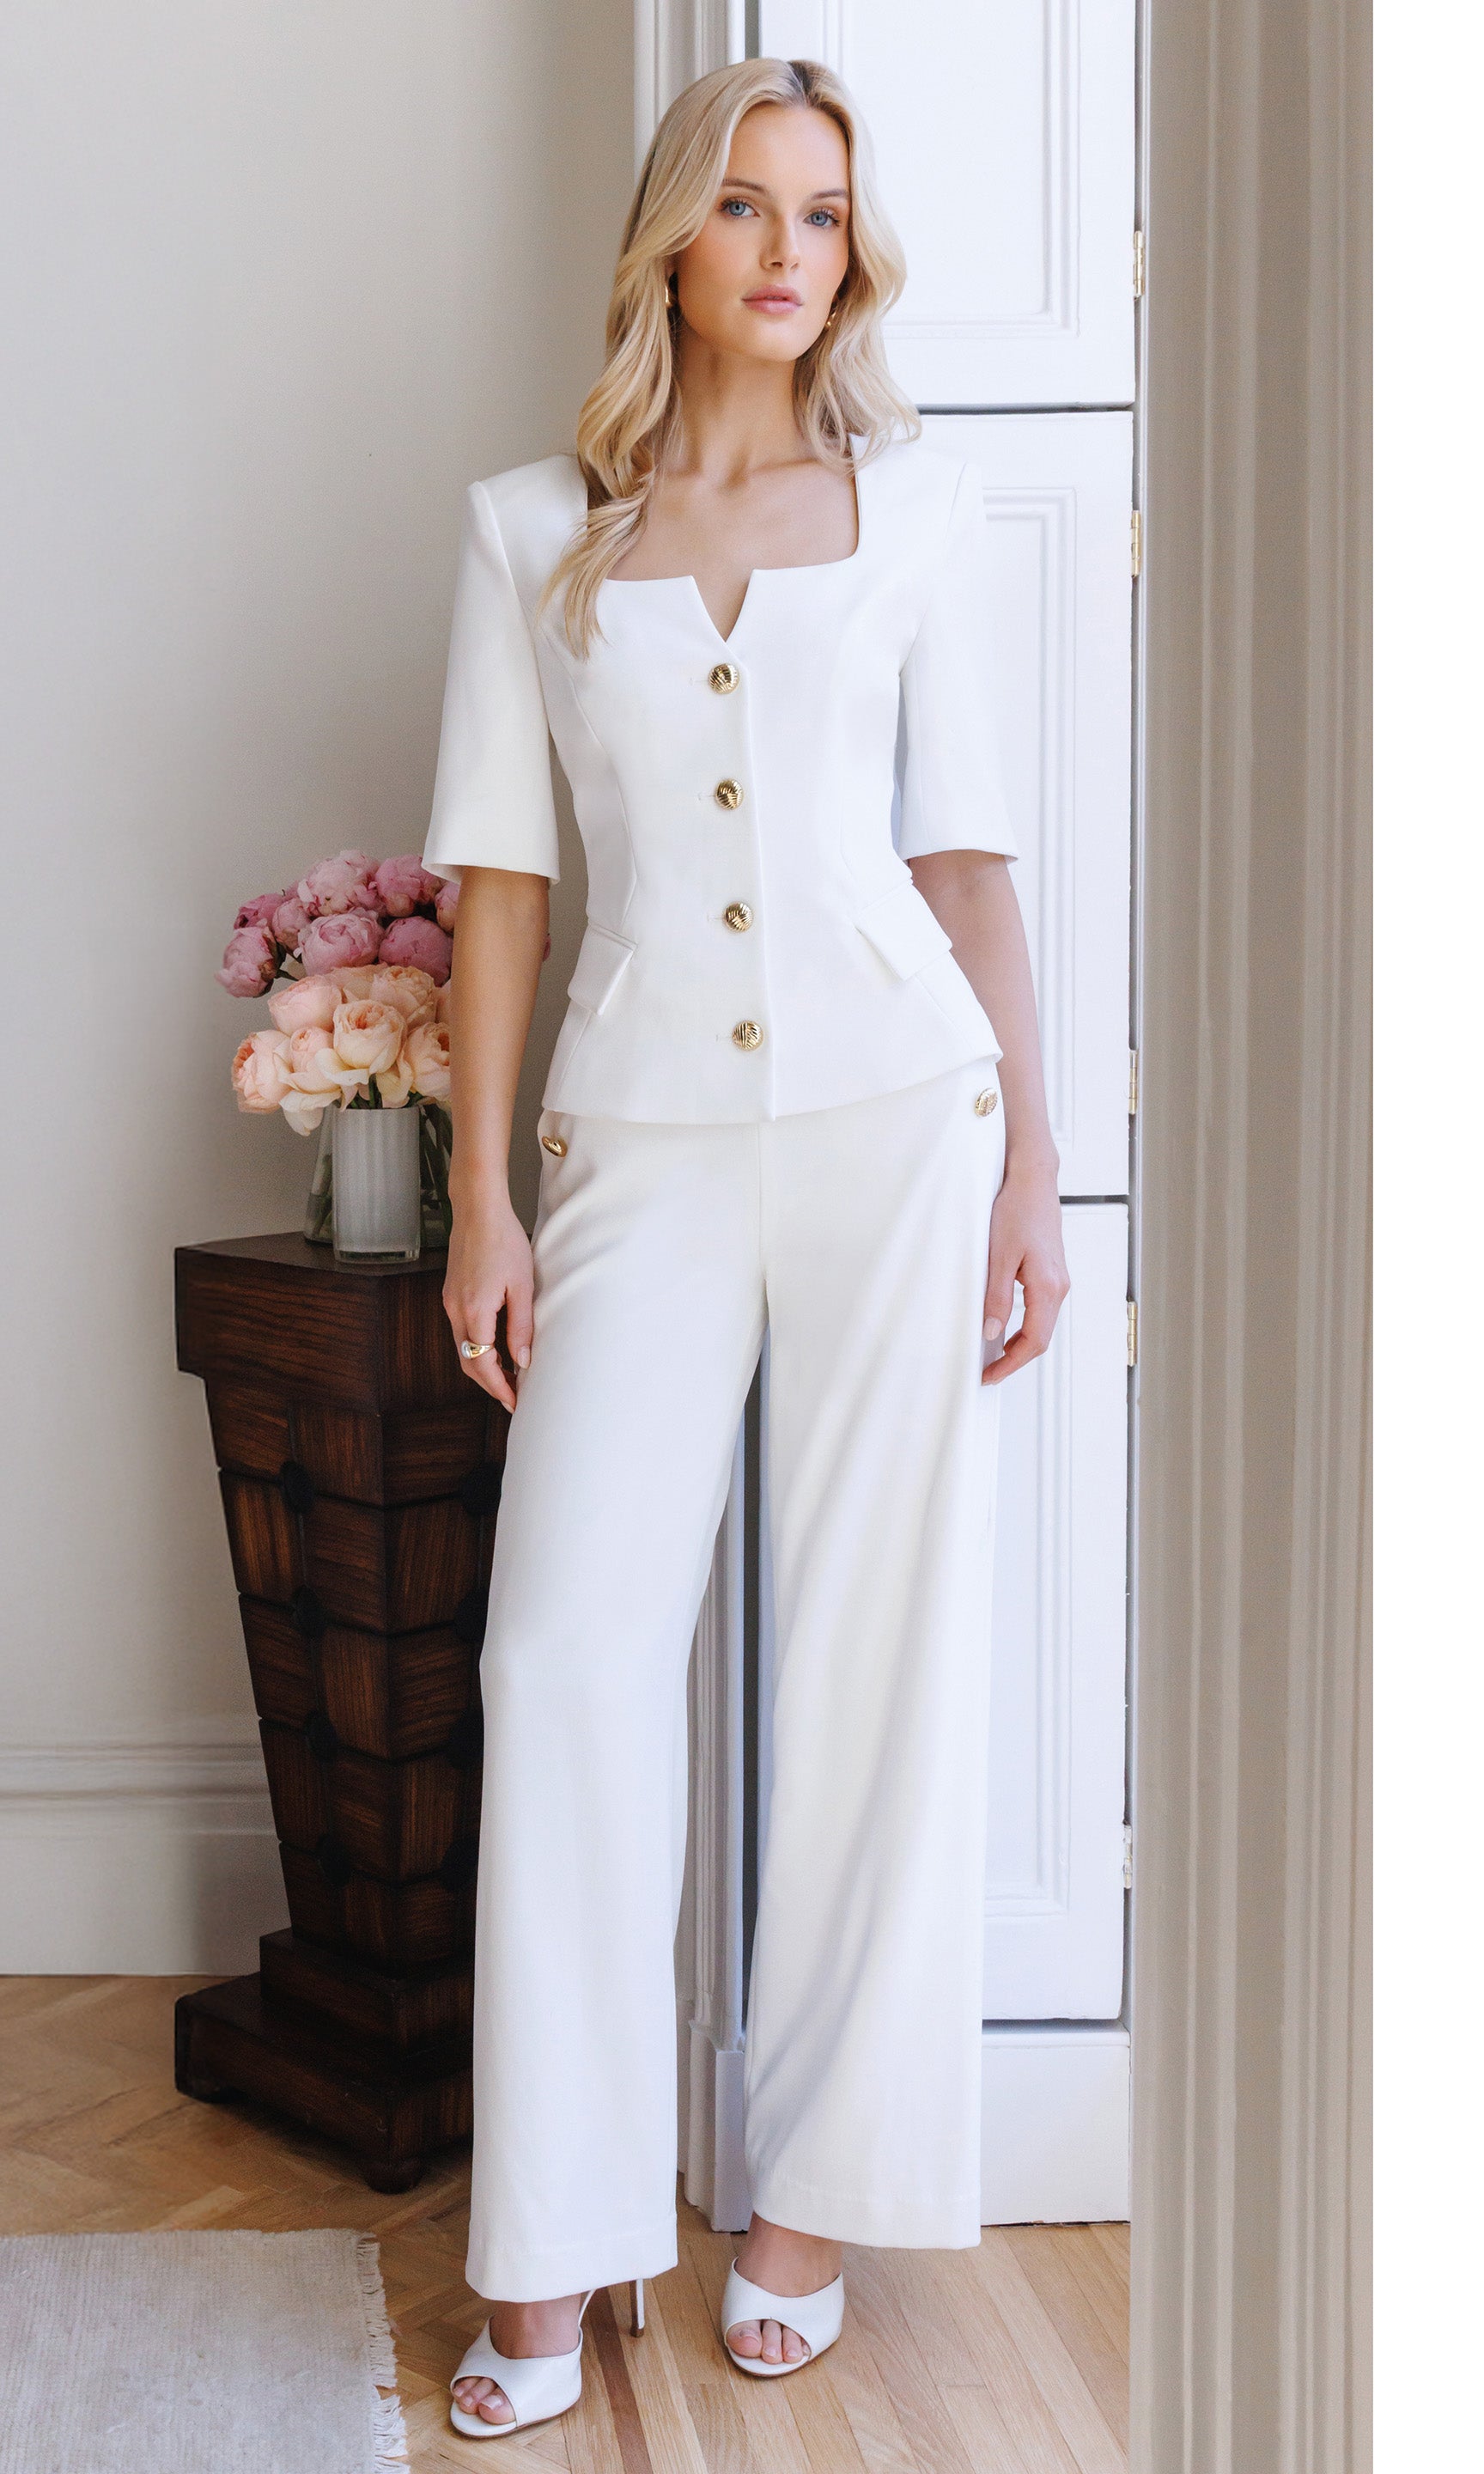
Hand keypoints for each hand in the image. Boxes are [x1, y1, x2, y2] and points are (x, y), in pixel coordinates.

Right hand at [443, 1193, 533, 1412]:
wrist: (478, 1210)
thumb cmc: (504, 1241)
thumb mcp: (522, 1287)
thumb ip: (521, 1327)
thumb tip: (522, 1362)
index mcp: (474, 1311)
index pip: (483, 1364)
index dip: (498, 1387)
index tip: (514, 1402)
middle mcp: (456, 1310)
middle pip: (468, 1361)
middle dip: (489, 1383)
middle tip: (512, 1397)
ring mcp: (450, 1302)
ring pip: (463, 1348)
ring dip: (483, 1366)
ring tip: (508, 1376)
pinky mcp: (451, 1294)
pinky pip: (461, 1331)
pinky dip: (477, 1347)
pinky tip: (495, 1348)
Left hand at [981, 1153, 1069, 1386]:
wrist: (1032, 1181)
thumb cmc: (1017, 1210)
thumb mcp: (998, 1255)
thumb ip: (996, 1297)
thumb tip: (991, 1331)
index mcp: (1048, 1287)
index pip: (1034, 1341)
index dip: (1011, 1364)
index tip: (990, 1375)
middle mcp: (1059, 1287)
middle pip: (1041, 1338)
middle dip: (1015, 1360)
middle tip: (989, 1372)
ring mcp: (1058, 1280)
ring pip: (1042, 1325)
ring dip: (1020, 1344)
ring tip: (993, 1355)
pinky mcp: (1052, 1273)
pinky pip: (1041, 1310)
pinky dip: (1025, 1326)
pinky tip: (1006, 1327)